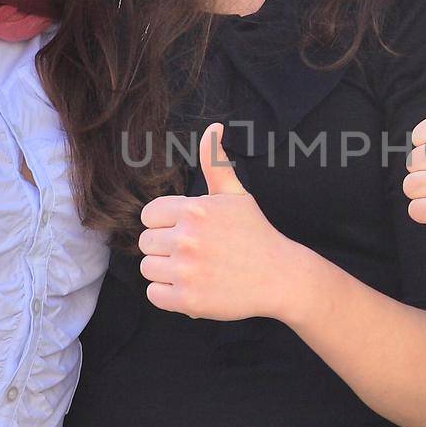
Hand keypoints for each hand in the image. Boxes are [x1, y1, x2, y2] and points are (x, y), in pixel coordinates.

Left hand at [137, 123, 304, 321]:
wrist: (279, 277)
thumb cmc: (255, 234)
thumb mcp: (236, 195)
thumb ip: (216, 162)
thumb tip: (214, 126)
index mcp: (194, 210)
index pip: (148, 216)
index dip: (165, 224)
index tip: (187, 232)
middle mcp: (187, 238)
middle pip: (146, 243)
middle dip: (165, 248)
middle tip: (194, 253)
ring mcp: (186, 270)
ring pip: (148, 268)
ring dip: (166, 272)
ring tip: (194, 270)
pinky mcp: (187, 300)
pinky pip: (154, 295)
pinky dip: (169, 295)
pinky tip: (192, 287)